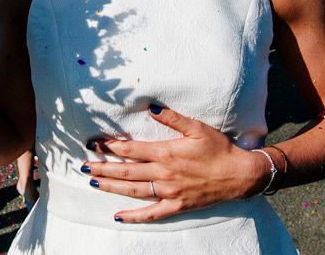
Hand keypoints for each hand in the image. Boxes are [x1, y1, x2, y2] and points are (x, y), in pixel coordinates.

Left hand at [80, 105, 265, 222]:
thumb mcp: (196, 127)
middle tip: (83, 165)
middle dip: (103, 167)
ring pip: (134, 191)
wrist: (240, 175)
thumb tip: (151, 107)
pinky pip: (152, 213)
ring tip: (93, 182)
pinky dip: (134, 216)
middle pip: (127, 171)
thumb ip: (172, 118)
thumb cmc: (218, 148)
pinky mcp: (178, 205)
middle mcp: (164, 174)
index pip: (130, 149)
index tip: (93, 144)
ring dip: (112, 186)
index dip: (109, 147)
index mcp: (166, 152)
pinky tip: (118, 216)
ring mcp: (170, 192)